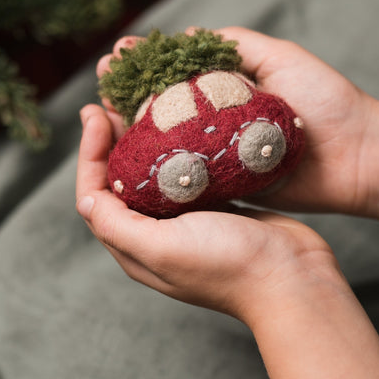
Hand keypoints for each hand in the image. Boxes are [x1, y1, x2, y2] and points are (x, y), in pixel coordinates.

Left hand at [76, 102, 378, 378]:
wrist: (292, 277)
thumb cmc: (227, 265)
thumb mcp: (162, 248)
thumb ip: (118, 225)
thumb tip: (86, 198)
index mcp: (136, 247)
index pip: (95, 196)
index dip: (88, 154)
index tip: (96, 114)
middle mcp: (157, 235)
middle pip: (121, 182)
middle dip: (110, 142)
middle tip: (107, 101)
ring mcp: (189, 221)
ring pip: (154, 174)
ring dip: (143, 141)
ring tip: (140, 104)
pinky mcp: (219, 207)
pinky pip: (190, 174)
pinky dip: (180, 147)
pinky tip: (184, 122)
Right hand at [97, 26, 378, 215]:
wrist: (358, 155)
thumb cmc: (324, 99)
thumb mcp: (278, 56)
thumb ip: (235, 44)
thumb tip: (190, 32)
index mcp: (230, 89)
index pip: (177, 73)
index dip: (146, 64)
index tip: (119, 54)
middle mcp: (219, 121)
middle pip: (163, 105)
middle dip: (129, 90)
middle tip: (102, 78)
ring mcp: (219, 153)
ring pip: (166, 139)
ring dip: (133, 124)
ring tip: (104, 109)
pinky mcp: (225, 184)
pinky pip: (184, 174)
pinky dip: (155, 164)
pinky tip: (128, 152)